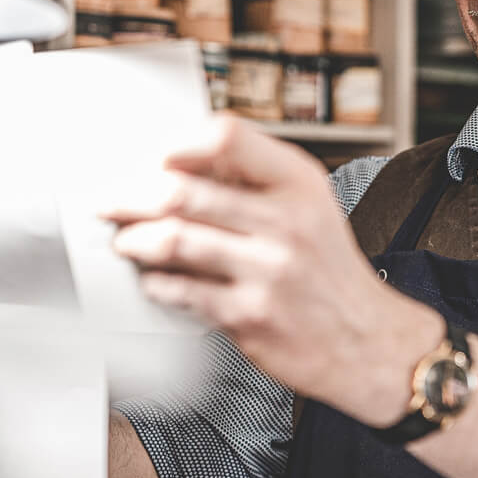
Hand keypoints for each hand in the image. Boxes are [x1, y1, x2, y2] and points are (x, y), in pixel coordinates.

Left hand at [102, 115, 440, 426]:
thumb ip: (255, 178)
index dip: (178, 143)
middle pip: (183, 191)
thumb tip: (178, 160)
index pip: (227, 137)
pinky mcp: (249, 316)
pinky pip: (181, 291)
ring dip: (133, 239)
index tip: (154, 158)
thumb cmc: (327, 269)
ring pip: (173, 240)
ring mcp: (267, 271)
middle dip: (130, 195)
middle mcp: (286, 222)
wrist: (367, 340)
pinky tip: (154, 279)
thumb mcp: (310, 205)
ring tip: (125, 240)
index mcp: (299, 184)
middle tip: (110, 200)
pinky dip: (156, 283)